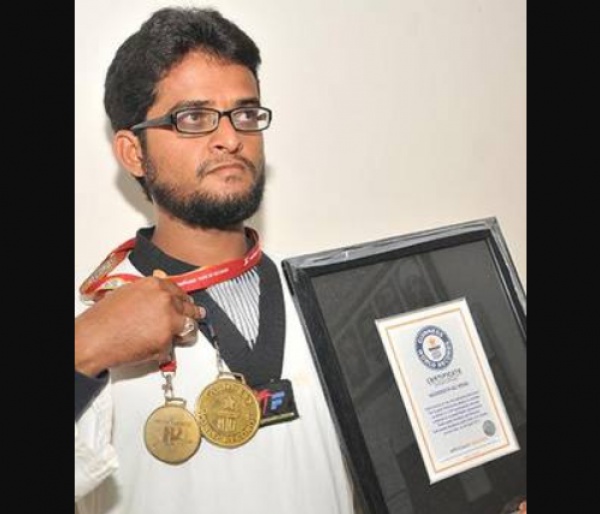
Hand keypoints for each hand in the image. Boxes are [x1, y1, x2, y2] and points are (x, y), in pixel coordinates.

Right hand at [75, 275, 204, 375]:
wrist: (95, 339)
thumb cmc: (104, 319)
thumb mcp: (127, 293)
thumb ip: (148, 292)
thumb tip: (160, 290)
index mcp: (155, 285)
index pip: (179, 290)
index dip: (183, 299)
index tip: (187, 302)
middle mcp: (165, 299)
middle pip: (189, 306)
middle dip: (191, 313)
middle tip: (195, 317)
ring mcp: (168, 319)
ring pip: (190, 325)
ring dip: (186, 330)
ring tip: (182, 335)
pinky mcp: (167, 339)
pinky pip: (175, 343)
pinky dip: (169, 347)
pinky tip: (157, 346)